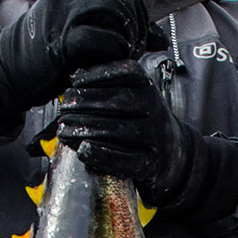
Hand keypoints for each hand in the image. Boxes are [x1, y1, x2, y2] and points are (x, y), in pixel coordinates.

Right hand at [0, 0, 147, 127]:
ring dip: (127, 35)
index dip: (141, 16)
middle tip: (134, 49)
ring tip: (124, 54)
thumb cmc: (56, 48)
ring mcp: (64, 9)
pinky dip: (114, 50)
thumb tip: (160, 39)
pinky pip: (101, 37)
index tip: (139, 39)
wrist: (13, 67)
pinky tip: (110, 62)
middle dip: (137, 26)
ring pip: (114, 8)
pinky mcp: (61, 37)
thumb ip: (121, 28)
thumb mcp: (88, 28)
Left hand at [56, 61, 195, 202]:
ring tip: (65, 130)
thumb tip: (75, 78)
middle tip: (63, 109)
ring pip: (118, 131)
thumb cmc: (141, 119)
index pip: (124, 74)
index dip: (97, 76)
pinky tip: (83, 151)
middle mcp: (155, 108)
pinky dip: (102, 155)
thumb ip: (108, 84)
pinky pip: (126, 160)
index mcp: (148, 86)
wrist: (173, 151)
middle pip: (118, 102)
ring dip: (87, 130)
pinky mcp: (152, 163)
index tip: (74, 82)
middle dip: (85, 104)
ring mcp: (155, 137)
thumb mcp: (133, 93)